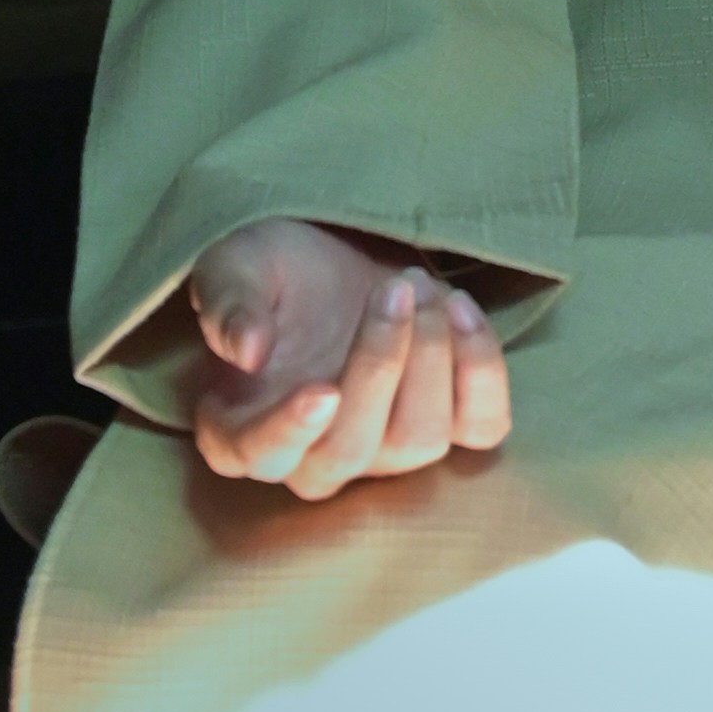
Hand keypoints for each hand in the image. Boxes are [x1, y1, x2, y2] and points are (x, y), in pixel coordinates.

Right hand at [185, 219, 513, 495]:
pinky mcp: (443, 424)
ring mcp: (381, 450)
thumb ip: (228, 302)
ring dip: (433, 356)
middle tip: (394, 289)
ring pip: (420, 443)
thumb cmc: (273, 271)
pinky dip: (483, 370)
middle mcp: (311, 457)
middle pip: (351, 449)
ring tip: (421, 289)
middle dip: (382, 363)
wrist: (337, 254)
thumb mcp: (235, 264)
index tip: (322, 389)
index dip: (291, 433)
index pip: (263, 456)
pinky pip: (482, 427)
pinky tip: (460, 308)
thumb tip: (246, 351)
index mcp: (240, 428)